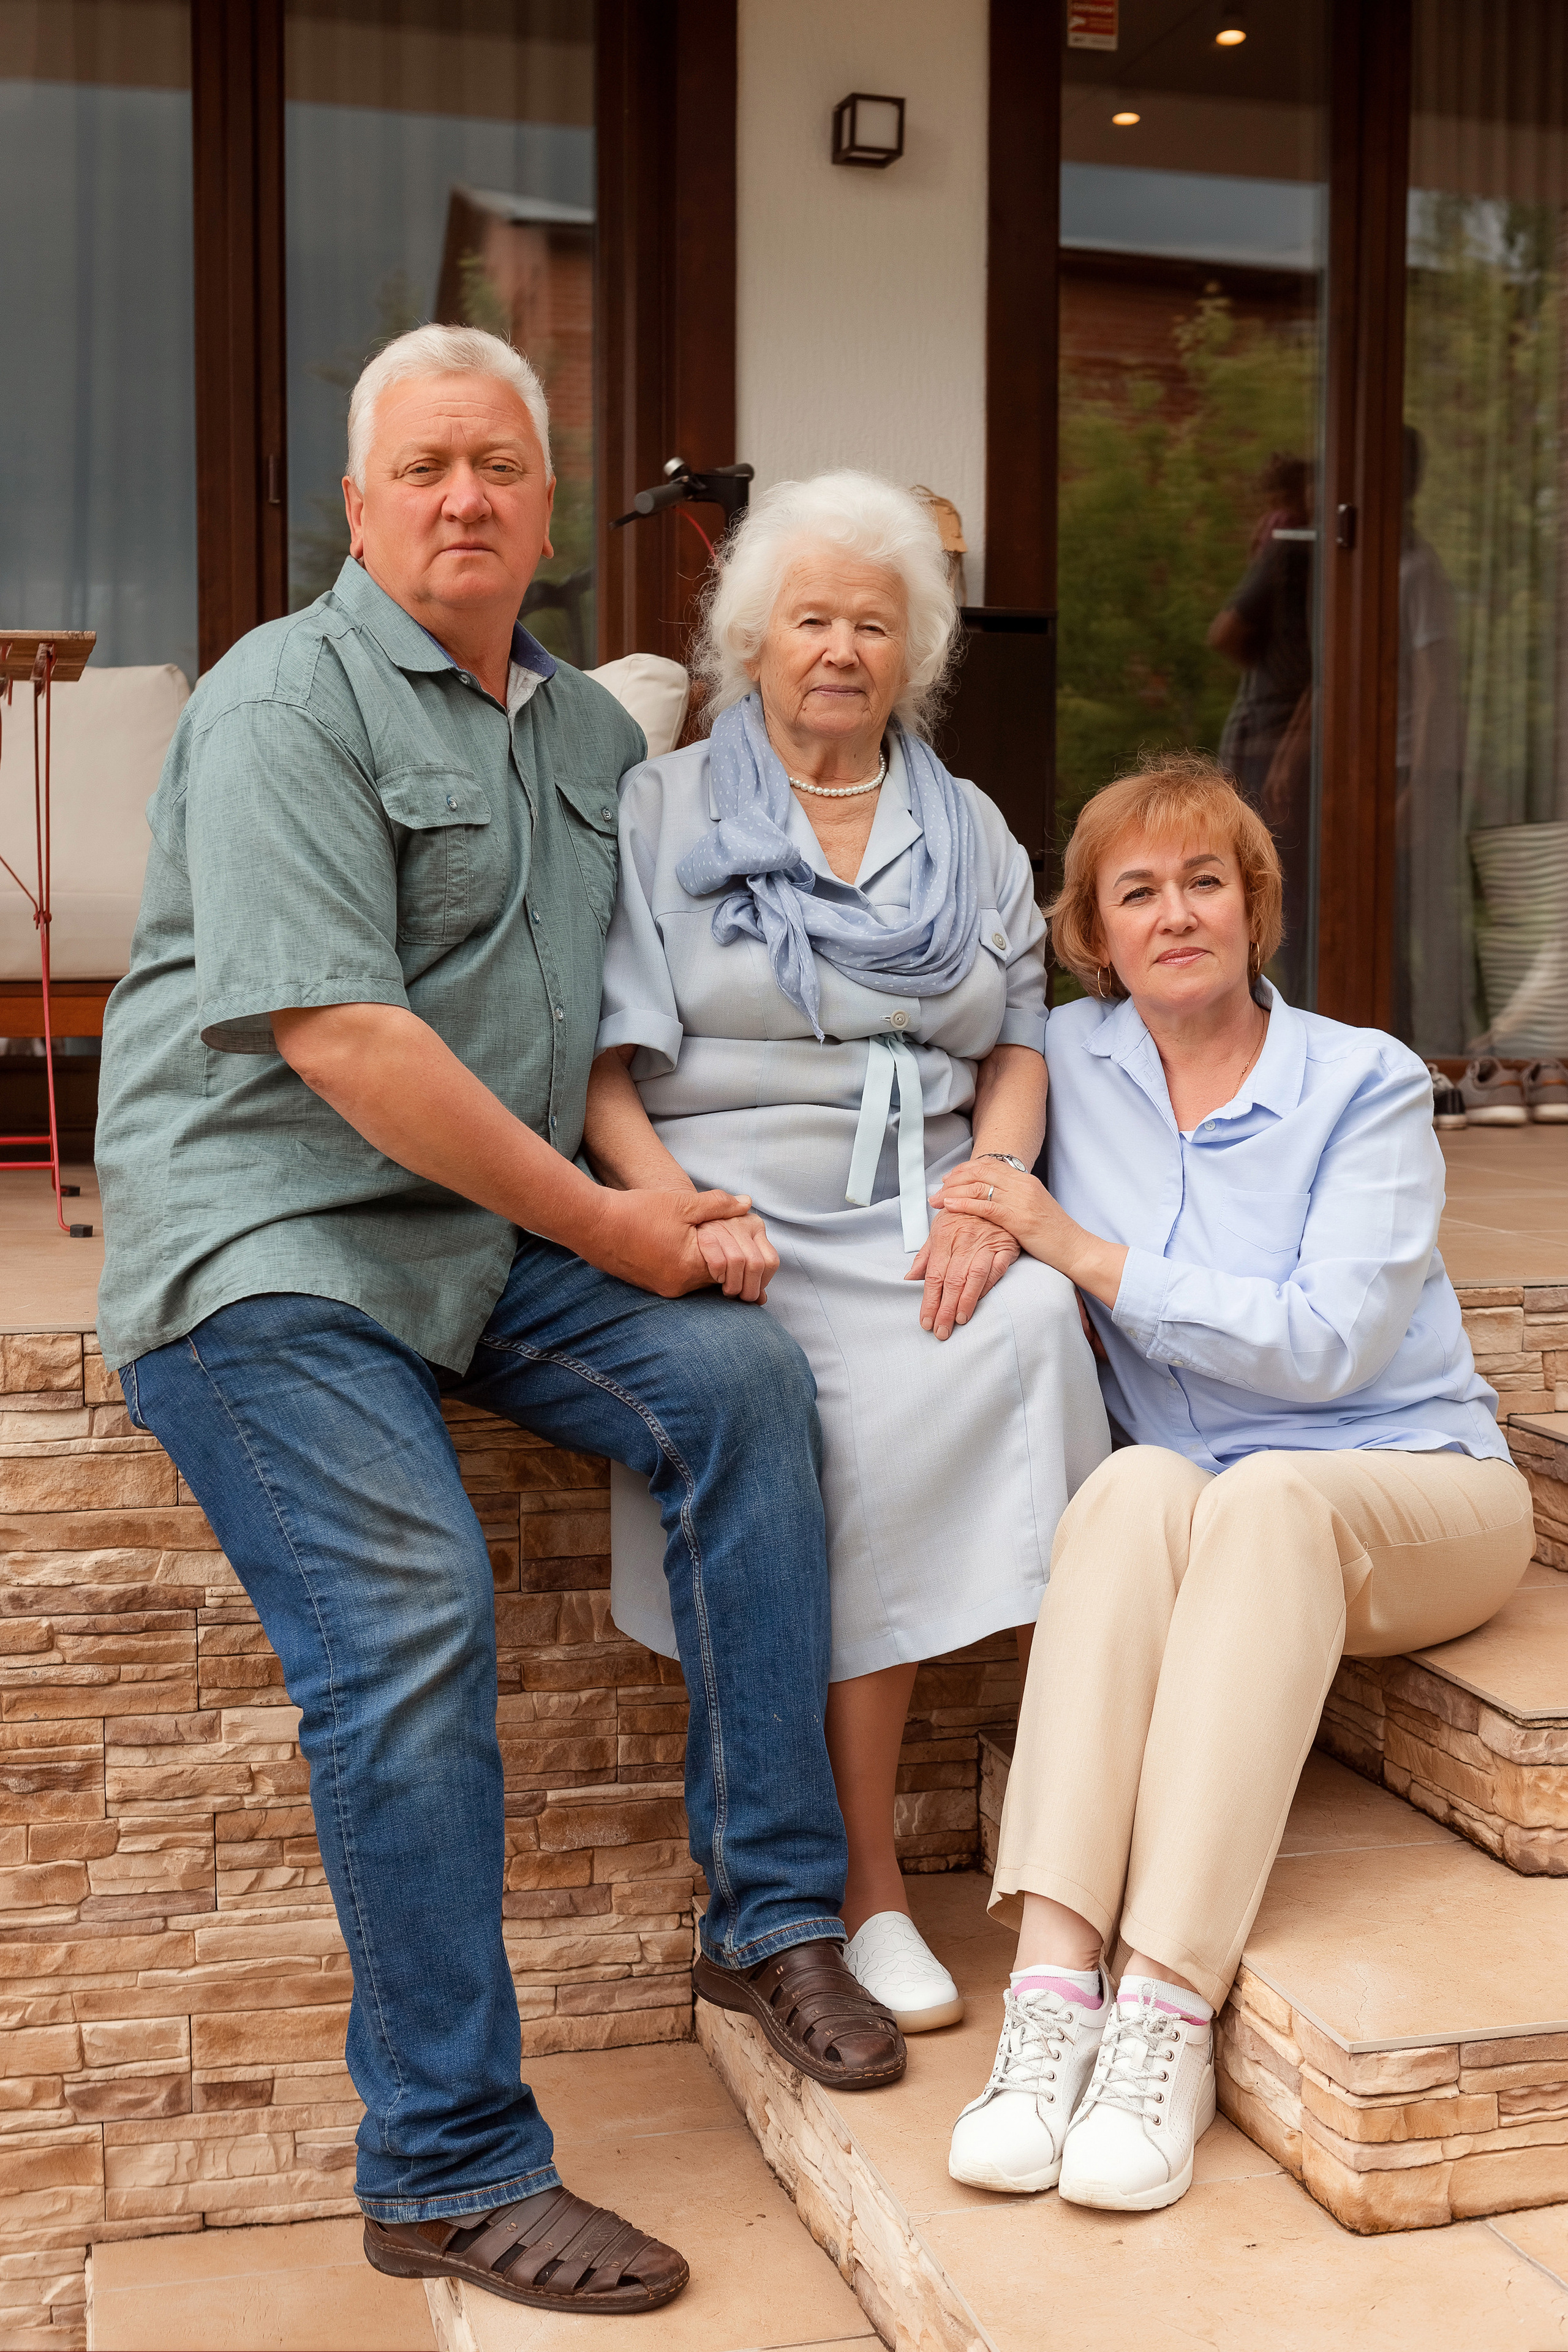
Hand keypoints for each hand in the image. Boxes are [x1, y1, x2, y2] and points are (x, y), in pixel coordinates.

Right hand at [583, 1186, 759, 1297]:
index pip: (731, 1265)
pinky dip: (684, 1261)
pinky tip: (675, 1241)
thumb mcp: (683, 1203)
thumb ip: (719, 1205)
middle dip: (721, 1251)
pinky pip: (679, 1277)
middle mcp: (678, 1286)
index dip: (735, 1244)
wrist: (592, 1224)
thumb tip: (748, 1204)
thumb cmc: (638, 1211)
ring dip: (702, 1257)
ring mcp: (662, 1288)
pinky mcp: (650, 1285)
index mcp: (690, 1267)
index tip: (730, 1227)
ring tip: (694, 1232)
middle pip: (716, 1274)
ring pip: (697, 1276)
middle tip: (715, 1228)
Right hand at [693, 1211, 778, 1303]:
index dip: (763, 1282)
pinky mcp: (703, 1233)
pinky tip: (715, 1277)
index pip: (771, 1261)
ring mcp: (723, 1226)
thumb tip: (762, 1300)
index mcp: (754, 1225)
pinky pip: (719, 1261)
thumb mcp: (735, 1255)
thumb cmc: (708, 1247)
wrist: (675, 1226)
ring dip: (733, 1285)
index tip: (750, 1290)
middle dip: (749, 1289)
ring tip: (725, 1289)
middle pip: (757, 1264)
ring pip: (739, 1262)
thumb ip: (750, 1276)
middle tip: (738, 1297)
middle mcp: (742, 1223)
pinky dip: (718, 1274)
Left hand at [906, 1208, 1019, 1340]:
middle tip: (940, 1330)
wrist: (991, 1194)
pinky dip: (987, 1287)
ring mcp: (986, 1243)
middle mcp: (964, 1240)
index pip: (934, 1275)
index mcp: (944, 1237)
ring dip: (965, 1302)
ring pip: (974, 1277)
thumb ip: (925, 1255)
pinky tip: (979, 1301)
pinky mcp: (1005, 1246)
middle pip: (952, 1280)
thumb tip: (910, 1277)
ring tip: (958, 1321)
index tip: (926, 1320)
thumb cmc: (962, 1214)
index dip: (929, 1300)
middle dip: (945, 1309)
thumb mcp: (939, 1228)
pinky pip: (996, 1270)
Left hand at [933, 1159, 1129, 1308]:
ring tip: (936, 1199)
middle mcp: (1023, 1184)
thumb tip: (993, 1197)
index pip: (990, 1165)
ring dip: (953, 1191)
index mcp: (1026, 1180)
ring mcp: (1021, 1200)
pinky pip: (986, 1206)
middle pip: (981, 1171)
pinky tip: (949, 1206)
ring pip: (979, 1186)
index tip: (949, 1177)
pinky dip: (964, 1203)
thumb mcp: (1034, 1208)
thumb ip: (1015, 1198)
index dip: (966, 1168)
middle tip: (937, 1187)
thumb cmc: (1054, 1234)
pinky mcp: (1019, 1218)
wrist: (1075, 1248)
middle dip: (955, 1178)